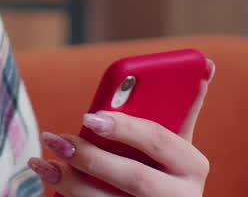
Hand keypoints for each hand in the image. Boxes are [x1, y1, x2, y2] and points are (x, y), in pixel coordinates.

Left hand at [28, 60, 213, 195]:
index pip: (159, 141)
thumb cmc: (166, 166)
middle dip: (92, 158)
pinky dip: (67, 196)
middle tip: (56, 139)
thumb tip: (204, 64)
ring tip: (43, 161)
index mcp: (193, 166)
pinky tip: (48, 177)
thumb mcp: (177, 142)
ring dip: (72, 181)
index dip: (125, 127)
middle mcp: (181, 196)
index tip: (90, 115)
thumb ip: (183, 107)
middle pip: (135, 178)